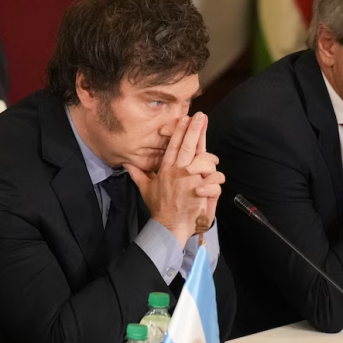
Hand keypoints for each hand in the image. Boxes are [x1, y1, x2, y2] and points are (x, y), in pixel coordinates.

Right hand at [126, 113, 222, 246]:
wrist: (168, 225)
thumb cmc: (159, 208)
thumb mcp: (145, 189)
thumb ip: (137, 174)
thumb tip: (125, 163)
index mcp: (166, 168)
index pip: (174, 145)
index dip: (180, 130)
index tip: (186, 117)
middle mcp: (177, 170)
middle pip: (188, 145)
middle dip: (195, 129)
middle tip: (201, 116)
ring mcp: (188, 178)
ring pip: (205, 160)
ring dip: (211, 161)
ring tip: (213, 161)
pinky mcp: (198, 188)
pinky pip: (214, 177)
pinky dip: (217, 178)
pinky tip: (216, 180)